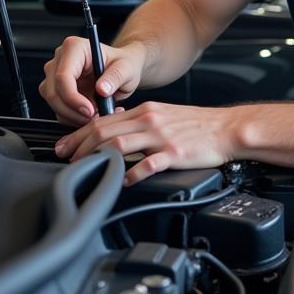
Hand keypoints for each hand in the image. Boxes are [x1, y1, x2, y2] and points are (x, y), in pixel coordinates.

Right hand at [40, 36, 145, 124]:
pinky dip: (74, 118)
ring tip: (99, 115)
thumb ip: (115, 77)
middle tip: (95, 118)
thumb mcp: (127, 69)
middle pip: (53, 92)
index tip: (90, 111)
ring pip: (53, 103)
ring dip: (74, 116)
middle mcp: (59, 59)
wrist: (122, 70)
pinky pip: (59, 110)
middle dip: (73, 111)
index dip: (73, 98)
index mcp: (74, 48)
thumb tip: (101, 90)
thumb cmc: (124, 64)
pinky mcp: (56, 90)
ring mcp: (54, 75)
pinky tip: (94, 115)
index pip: (63, 77)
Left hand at [54, 102, 241, 184]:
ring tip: (86, 169)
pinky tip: (124, 181)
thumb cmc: (199, 125)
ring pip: (119, 144)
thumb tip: (117, 133)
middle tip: (65, 159)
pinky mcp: (174, 154)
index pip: (104, 119)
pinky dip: (131, 174)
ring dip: (97, 158)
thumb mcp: (166, 115)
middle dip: (79, 146)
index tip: (65, 145)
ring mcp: (162, 137)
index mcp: (147, 111)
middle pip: (105, 131)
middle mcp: (151, 120)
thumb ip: (142, 123)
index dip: (79, 133)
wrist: (227, 128)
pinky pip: (147, 164)